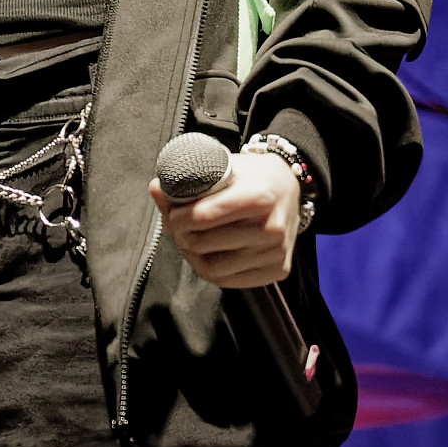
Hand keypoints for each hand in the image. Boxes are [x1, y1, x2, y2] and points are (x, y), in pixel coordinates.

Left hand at [149, 151, 302, 289]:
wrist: (290, 186)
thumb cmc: (253, 175)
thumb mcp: (225, 165)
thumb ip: (190, 179)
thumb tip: (157, 190)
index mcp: (260, 196)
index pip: (203, 216)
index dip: (178, 217)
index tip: (172, 213)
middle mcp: (272, 227)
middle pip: (204, 244)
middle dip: (180, 236)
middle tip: (176, 227)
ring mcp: (276, 252)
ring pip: (213, 269)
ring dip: (191, 256)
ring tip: (188, 240)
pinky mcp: (277, 270)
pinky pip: (229, 282)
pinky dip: (210, 271)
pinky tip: (206, 254)